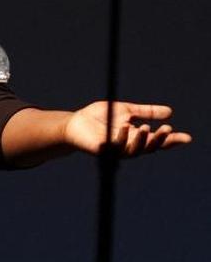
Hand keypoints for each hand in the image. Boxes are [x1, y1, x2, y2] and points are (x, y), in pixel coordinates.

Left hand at [64, 101, 191, 156]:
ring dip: (141, 139)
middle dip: (158, 140)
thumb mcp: (126, 111)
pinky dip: (118, 139)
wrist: (74, 122)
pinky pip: (112, 147)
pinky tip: (123, 129)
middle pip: (148, 147)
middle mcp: (128, 146)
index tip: (187, 138)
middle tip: (167, 130)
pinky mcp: (101, 150)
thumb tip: (170, 112)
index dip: (172, 141)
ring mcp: (115, 150)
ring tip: (145, 127)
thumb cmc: (98, 117)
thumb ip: (146, 112)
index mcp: (135, 137)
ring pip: (133, 149)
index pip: (157, 141)